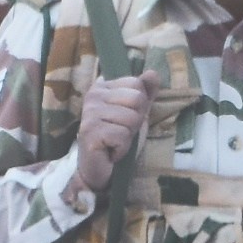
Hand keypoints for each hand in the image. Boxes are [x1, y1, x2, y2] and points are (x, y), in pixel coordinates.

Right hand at [68, 74, 155, 202]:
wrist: (100, 169)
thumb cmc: (117, 139)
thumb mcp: (135, 113)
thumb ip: (144, 93)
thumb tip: (153, 73)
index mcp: (102, 87)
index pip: (136, 83)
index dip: (139, 106)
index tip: (124, 118)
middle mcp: (93, 97)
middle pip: (136, 99)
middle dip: (135, 121)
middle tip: (120, 132)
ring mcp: (89, 114)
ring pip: (131, 118)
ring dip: (128, 136)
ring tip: (115, 142)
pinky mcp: (90, 133)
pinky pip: (122, 135)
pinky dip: (122, 148)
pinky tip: (111, 151)